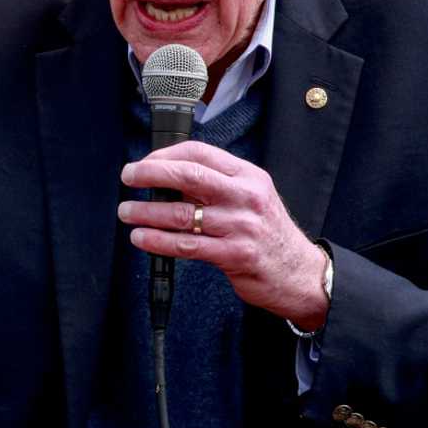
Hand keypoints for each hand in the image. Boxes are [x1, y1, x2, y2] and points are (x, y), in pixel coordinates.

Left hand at [117, 141, 328, 330]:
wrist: (300, 274)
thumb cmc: (268, 233)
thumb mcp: (251, 197)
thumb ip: (217, 185)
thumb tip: (167, 177)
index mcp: (248, 176)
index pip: (200, 153)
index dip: (166, 155)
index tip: (144, 163)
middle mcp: (246, 197)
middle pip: (189, 175)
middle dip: (150, 173)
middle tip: (128, 177)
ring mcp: (241, 226)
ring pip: (182, 213)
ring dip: (146, 212)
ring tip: (127, 212)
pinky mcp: (235, 255)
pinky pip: (186, 245)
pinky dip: (157, 240)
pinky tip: (141, 237)